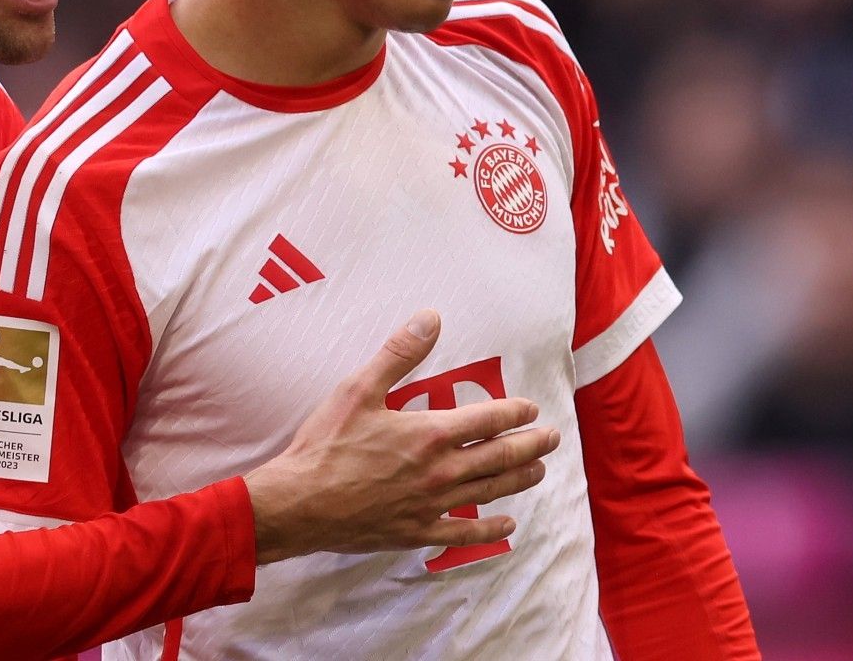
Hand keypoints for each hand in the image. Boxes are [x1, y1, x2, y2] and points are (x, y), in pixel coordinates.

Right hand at [242, 309, 559, 563]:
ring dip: (518, 480)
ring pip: (488, 492)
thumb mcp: (358, 389)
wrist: (300, 502)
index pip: (487, 419)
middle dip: (529, 446)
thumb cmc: (326, 444)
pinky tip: (507, 526)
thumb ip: (399, 354)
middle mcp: (440, 471)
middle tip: (551, 439)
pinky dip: (490, 530)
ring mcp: (432, 505)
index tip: (530, 409)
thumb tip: (430, 318)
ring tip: (538, 472)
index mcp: (429, 433)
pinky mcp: (417, 531)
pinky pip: (464, 533)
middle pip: (498, 457)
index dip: (514, 412)